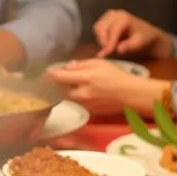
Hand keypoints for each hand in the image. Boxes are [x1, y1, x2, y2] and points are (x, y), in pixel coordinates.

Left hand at [46, 58, 162, 114]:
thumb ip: (81, 64)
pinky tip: (78, 91)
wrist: (130, 95)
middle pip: (60, 89)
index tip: (45, 72)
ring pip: (67, 97)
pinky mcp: (89, 111)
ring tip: (65, 83)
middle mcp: (82, 93)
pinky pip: (76, 103)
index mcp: (85, 78)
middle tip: (53, 77)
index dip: (50, 74)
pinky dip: (73, 96)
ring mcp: (85, 104)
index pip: (59, 77)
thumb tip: (67, 67)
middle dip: (56, 83)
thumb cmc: (117, 76)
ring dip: (64, 90)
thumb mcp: (100, 63)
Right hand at [94, 8, 162, 57]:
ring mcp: (109, 15)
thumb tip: (118, 49)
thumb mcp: (139, 43)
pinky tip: (110, 43)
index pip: (112, 30)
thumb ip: (129, 46)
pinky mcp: (105, 19)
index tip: (107, 53)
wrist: (145, 34)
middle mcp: (115, 14)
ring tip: (112, 47)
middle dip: (103, 41)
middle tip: (109, 51)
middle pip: (101, 27)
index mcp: (124, 17)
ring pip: (97, 28)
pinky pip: (98, 29)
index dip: (109, 42)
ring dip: (102, 39)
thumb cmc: (143, 38)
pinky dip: (101, 37)